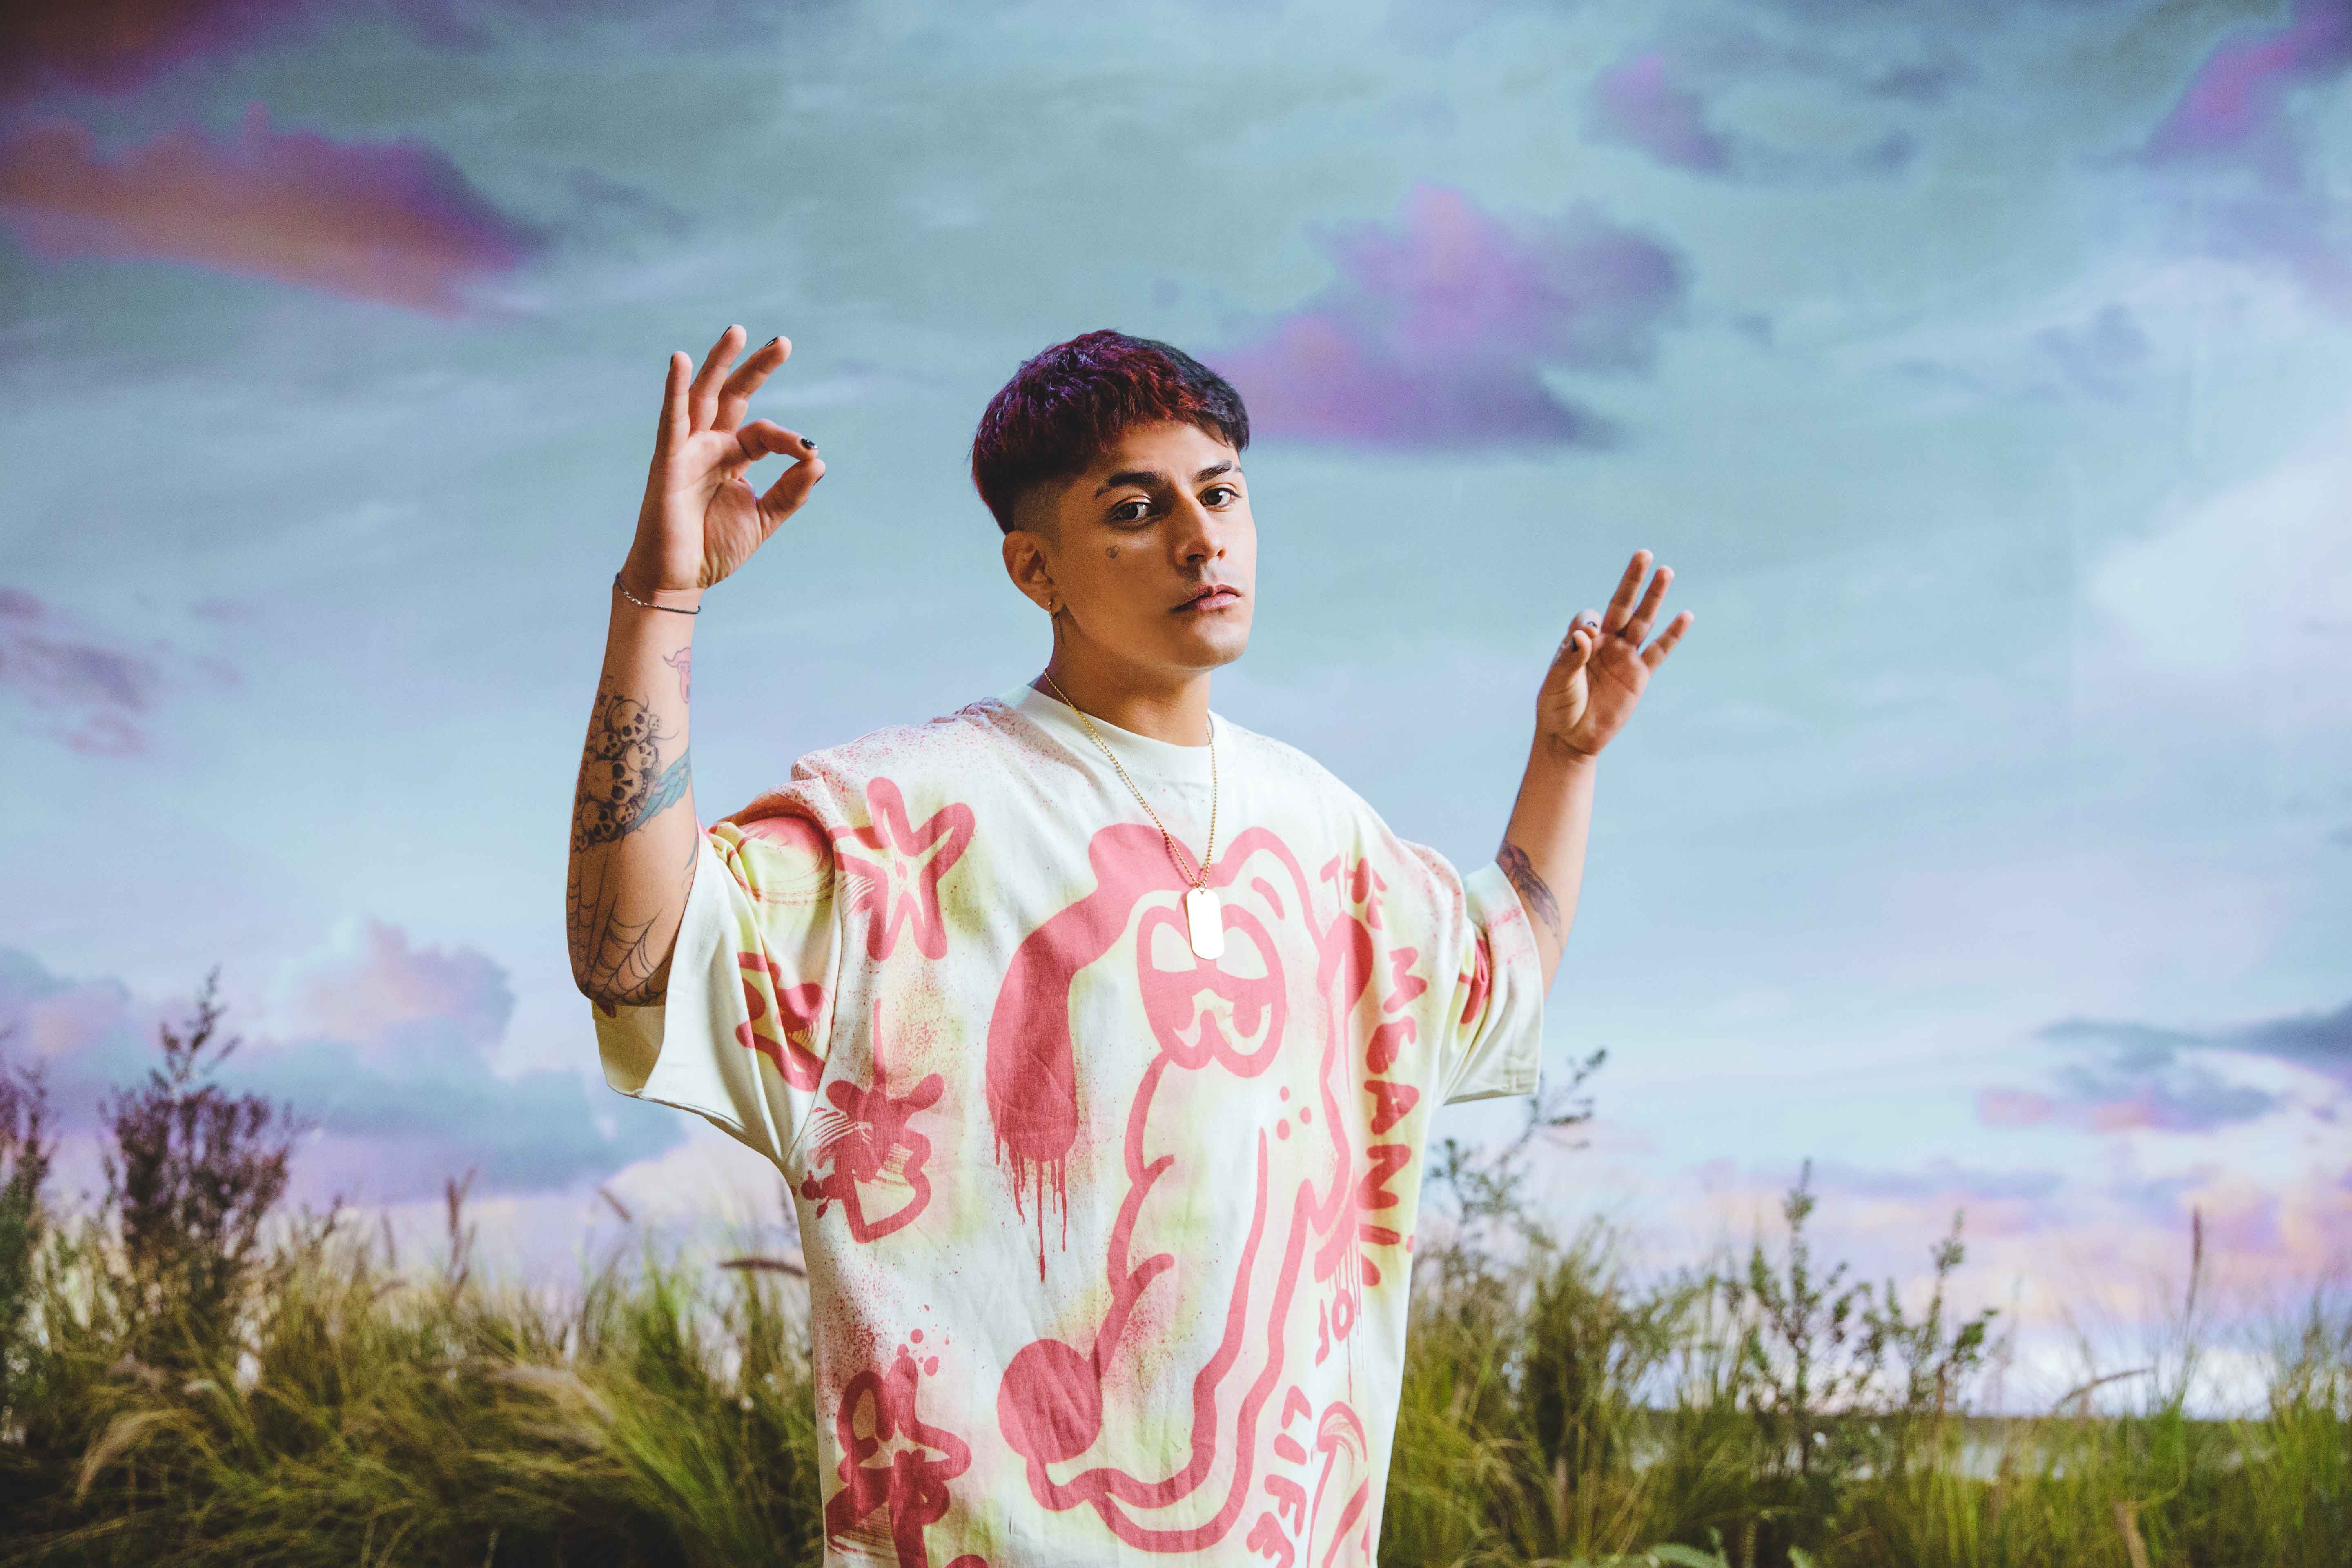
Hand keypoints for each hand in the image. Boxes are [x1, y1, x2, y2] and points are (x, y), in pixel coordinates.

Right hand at [620, 325, 825, 596]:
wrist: (680, 579)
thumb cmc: (714, 548)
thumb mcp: (763, 519)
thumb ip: (791, 492)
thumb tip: (818, 459)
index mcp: (732, 458)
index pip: (764, 433)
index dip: (788, 439)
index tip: (808, 453)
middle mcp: (709, 446)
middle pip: (733, 396)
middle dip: (756, 368)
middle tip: (783, 342)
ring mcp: (686, 450)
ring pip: (703, 396)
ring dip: (719, 363)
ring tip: (737, 332)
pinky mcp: (667, 461)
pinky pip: (672, 420)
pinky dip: (675, 390)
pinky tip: (680, 361)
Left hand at [1535, 549, 1691, 762]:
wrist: (1570, 738)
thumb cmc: (1557, 708)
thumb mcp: (1557, 683)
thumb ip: (1570, 658)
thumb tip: (1586, 634)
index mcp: (1580, 641)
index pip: (1588, 619)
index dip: (1588, 624)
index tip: (1585, 641)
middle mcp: (1604, 643)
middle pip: (1621, 606)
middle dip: (1632, 582)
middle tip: (1643, 554)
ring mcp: (1624, 657)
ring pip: (1643, 621)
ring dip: (1653, 597)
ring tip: (1666, 571)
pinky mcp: (1639, 676)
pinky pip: (1659, 651)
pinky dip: (1672, 635)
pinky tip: (1685, 615)